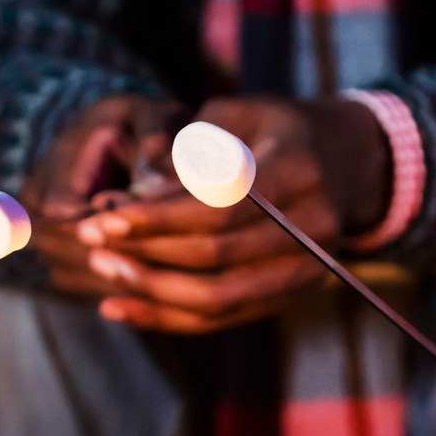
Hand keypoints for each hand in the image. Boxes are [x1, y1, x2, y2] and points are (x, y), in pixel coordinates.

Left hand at [52, 95, 386, 333]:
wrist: (345, 161)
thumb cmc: (272, 129)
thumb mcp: (233, 117)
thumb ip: (184, 152)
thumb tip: (132, 193)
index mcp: (297, 170)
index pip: (220, 206)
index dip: (157, 218)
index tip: (101, 218)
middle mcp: (312, 226)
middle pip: (218, 255)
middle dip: (147, 253)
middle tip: (90, 244)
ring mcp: (307, 269)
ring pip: (220, 298)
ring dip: (152, 291)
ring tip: (102, 272)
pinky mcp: (291, 296)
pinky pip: (223, 318)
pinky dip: (167, 317)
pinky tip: (117, 307)